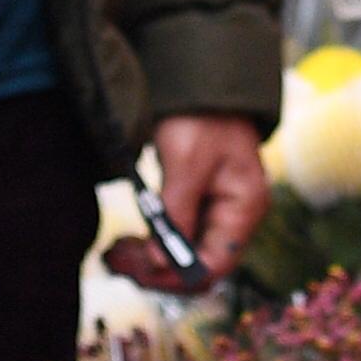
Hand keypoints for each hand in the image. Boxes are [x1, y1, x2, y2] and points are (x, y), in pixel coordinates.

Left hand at [108, 114, 263, 292]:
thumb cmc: (201, 118)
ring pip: (186, 252)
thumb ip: (176, 213)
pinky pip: (179, 234)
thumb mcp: (186, 164)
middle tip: (116, 261)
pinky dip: (154, 241)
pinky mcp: (199, 202)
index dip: (178, 276)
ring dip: (151, 259)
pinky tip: (129, 240)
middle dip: (158, 269)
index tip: (139, 272)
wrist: (203, 84)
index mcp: (244, 207)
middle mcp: (236, 215)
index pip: (216, 263)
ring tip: (115, 253)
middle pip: (199, 263)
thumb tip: (162, 262)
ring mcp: (218, 209)